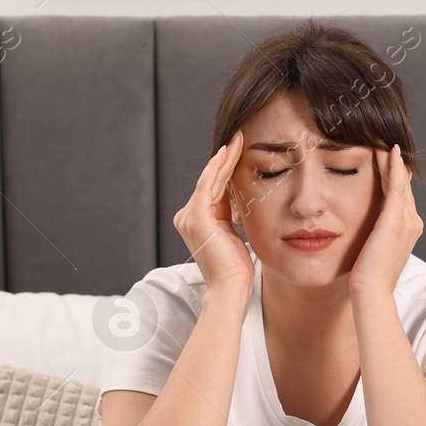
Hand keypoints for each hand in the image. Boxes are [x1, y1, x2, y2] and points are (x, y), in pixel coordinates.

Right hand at [172, 130, 254, 296]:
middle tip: (239, 137)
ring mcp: (189, 216)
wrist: (230, 287)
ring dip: (225, 158)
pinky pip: (208, 185)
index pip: (212, 190)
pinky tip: (229, 152)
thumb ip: (230, 217)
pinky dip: (219, 167)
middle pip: (210, 182)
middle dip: (225, 159)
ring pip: (210, 180)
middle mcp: (186, 217)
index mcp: (195, 222)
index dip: (225, 170)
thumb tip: (240, 200)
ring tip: (238, 139)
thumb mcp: (233, 236)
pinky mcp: (197, 217)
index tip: (239, 151)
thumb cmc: (236, 269)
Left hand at [349, 144, 423, 298]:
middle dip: (395, 163)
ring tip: (383, 138)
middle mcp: (413, 222)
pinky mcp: (394, 220)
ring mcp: (406, 220)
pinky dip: (392, 166)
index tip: (385, 157)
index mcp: (409, 229)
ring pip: (400, 181)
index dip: (394, 175)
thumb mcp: (374, 251)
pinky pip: (395, 186)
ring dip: (392, 159)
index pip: (402, 194)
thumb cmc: (368, 278)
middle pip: (404, 184)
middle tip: (384, 138)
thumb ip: (376, 234)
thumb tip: (369, 225)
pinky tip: (388, 150)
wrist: (372, 293)